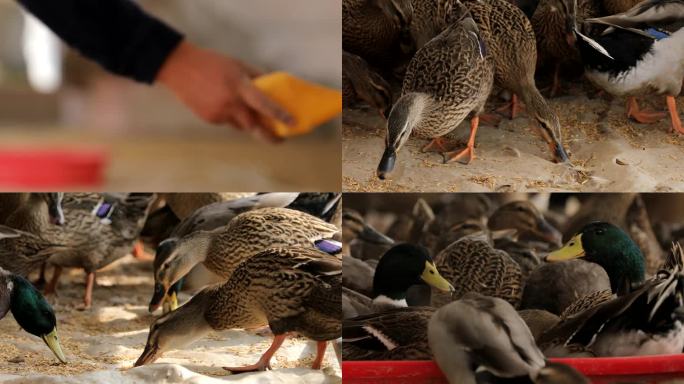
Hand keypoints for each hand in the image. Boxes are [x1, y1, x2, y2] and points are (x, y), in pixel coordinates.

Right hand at [156, 41, 293, 140]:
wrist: (179, 68)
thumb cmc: (212, 62)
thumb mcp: (238, 65)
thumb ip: (256, 77)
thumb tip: (272, 86)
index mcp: (239, 88)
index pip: (264, 105)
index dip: (280, 115)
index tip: (293, 124)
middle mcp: (230, 104)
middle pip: (254, 128)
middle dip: (269, 137)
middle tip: (281, 139)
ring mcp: (218, 114)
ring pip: (240, 125)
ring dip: (248, 122)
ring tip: (247, 111)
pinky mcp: (209, 119)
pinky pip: (227, 122)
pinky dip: (231, 117)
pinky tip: (223, 103)